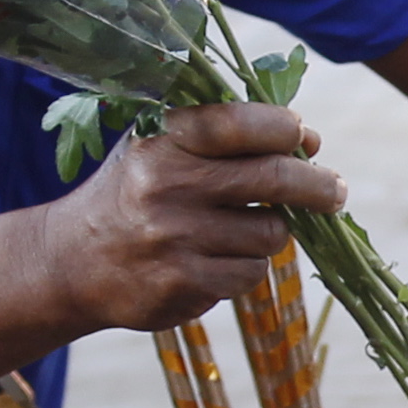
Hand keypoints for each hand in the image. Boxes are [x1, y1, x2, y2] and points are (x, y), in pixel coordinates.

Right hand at [40, 103, 343, 332]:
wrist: (71, 262)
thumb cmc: (133, 193)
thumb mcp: (159, 147)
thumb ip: (225, 136)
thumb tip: (309, 143)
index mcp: (163, 140)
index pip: (241, 123)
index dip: (285, 128)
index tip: (304, 138)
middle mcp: (167, 185)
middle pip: (274, 178)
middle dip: (318, 185)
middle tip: (336, 191)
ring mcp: (174, 238)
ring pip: (270, 233)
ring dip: (271, 232)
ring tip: (243, 229)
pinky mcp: (182, 284)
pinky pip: (249, 273)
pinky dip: (246, 267)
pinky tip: (215, 260)